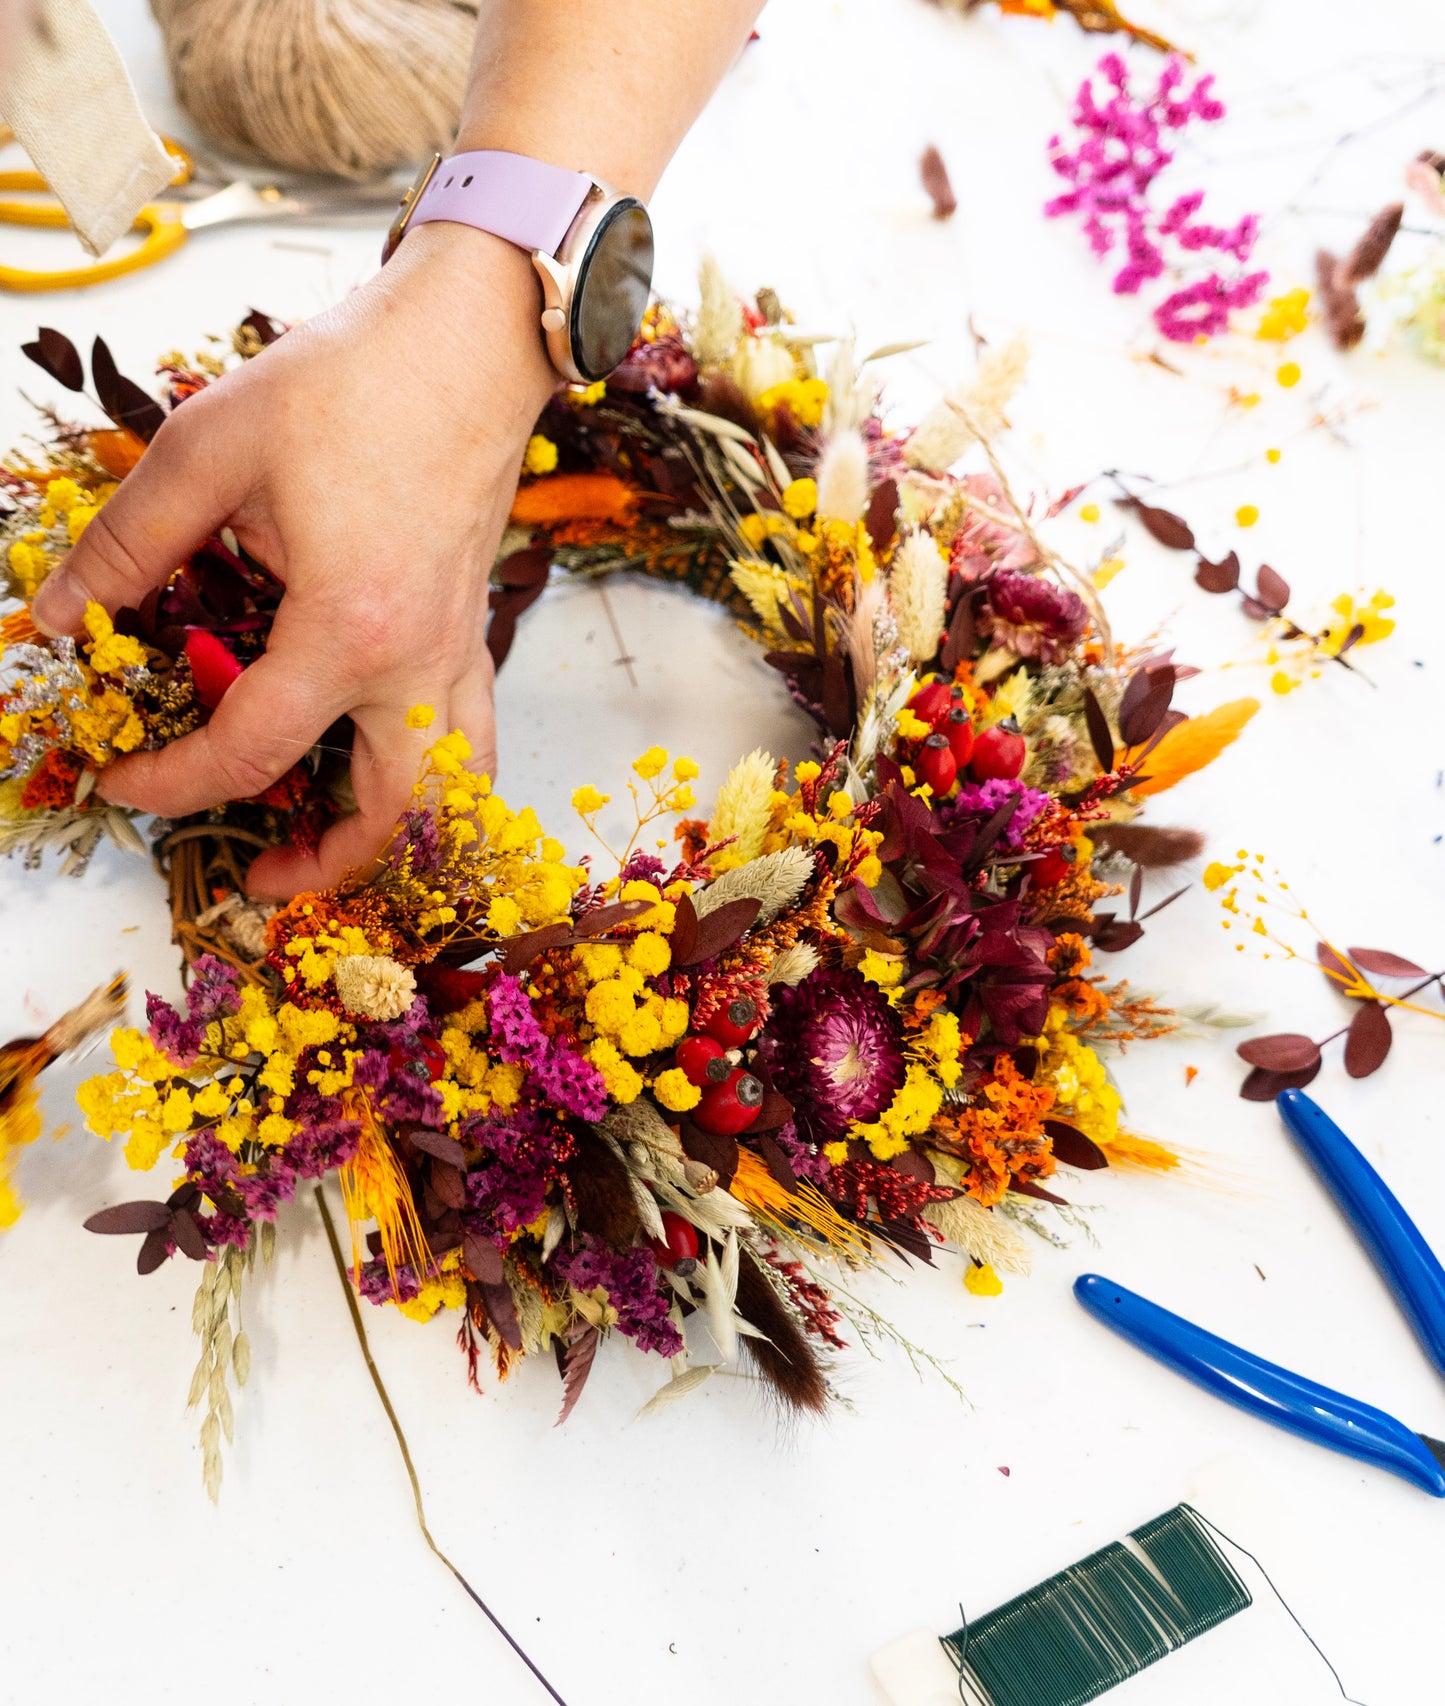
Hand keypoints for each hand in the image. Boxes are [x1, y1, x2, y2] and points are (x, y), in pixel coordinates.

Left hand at [30, 222, 556, 896]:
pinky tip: (375, 754)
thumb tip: (61, 612)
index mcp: (349, 628)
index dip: (173, 783)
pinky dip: (429, 778)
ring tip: (328, 841)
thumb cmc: (352, 381)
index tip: (122, 779)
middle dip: (324, 866)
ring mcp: (459, 652)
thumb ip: (129, 541)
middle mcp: (418, 663)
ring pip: (453, 793)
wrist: (468, 341)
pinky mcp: (472, 631)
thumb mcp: (211, 449)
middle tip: (258, 870)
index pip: (252, 752)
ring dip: (393, 837)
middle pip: (391, 818)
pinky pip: (468, 738)